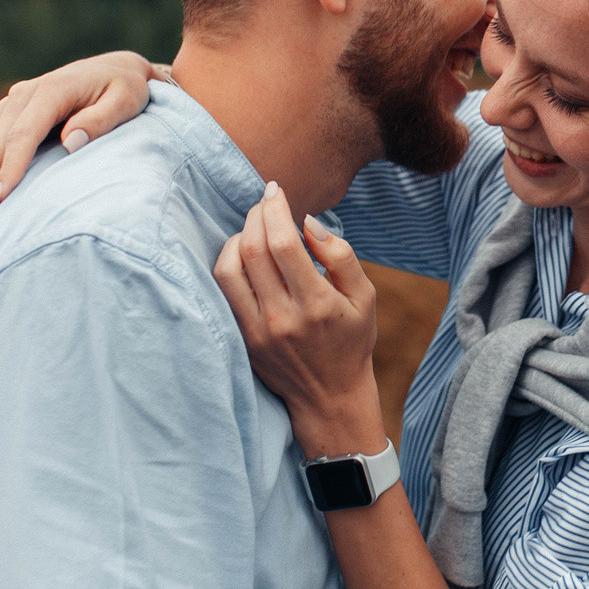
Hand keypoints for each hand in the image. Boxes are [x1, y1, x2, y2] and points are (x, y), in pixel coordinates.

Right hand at [0, 51, 170, 234]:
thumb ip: (101, 119)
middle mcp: (22, 96)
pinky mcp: (6, 118)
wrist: (113, 69)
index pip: (23, 135)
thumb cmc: (125, 89)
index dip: (9, 169)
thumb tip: (71, 142)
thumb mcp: (126, 100)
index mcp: (50, 91)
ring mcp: (10, 107)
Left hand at [212, 184, 385, 459]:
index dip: (274, 209)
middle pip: (252, 249)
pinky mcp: (242, 338)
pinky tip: (243, 254)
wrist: (329, 397)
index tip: (275, 190)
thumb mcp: (364, 297)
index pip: (282, 243)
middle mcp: (281, 317)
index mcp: (316, 304)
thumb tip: (308, 222)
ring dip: (237, 237)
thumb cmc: (352, 341)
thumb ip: (340, 255)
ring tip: (254, 228)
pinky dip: (228, 262)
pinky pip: (223, 290)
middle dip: (255, 216)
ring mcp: (256, 330)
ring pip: (229, 268)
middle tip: (265, 203)